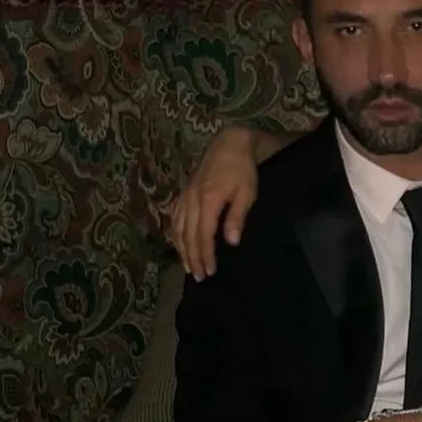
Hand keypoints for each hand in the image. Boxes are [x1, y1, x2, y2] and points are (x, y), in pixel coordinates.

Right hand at [168, 126, 259, 281]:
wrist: (229, 144)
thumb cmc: (242, 170)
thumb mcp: (247, 193)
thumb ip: (237, 217)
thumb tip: (231, 242)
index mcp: (208, 200)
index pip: (203, 235)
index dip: (205, 255)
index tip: (210, 271)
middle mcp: (192, 200)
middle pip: (188, 235)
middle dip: (193, 258)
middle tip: (199, 277)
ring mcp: (185, 195)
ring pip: (177, 227)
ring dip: (181, 249)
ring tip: (188, 267)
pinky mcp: (184, 192)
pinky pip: (174, 217)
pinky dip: (174, 233)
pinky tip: (177, 244)